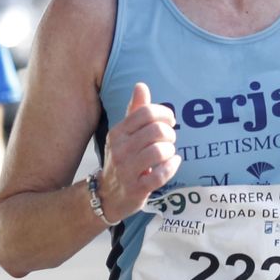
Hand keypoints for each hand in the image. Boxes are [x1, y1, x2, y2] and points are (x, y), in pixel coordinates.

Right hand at [98, 82, 179, 219]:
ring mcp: (127, 170)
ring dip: (170, 151)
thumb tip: (141, 85)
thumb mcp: (124, 134)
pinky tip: (172, 164)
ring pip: (160, 151)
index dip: (164, 114)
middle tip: (169, 140)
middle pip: (156, 131)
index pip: (146, 113)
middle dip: (170, 134)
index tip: (170, 121)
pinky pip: (161, 174)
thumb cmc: (121, 159)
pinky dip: (171, 167)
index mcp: (118, 132)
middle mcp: (120, 149)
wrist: (106, 195)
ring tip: (167, 153)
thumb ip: (135, 111)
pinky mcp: (136, 188)